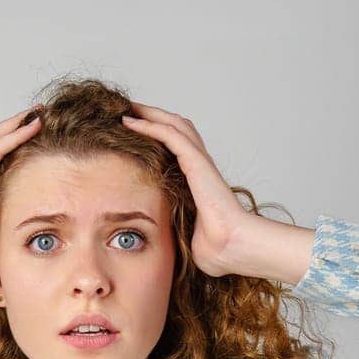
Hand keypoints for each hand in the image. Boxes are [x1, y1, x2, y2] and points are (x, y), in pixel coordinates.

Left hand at [119, 103, 260, 277]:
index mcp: (199, 182)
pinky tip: (130, 121)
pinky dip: (149, 124)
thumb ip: (175, 231)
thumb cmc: (216, 249)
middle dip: (153, 117)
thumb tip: (161, 242)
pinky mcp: (197, 162)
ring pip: (173, 125)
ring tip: (128, 108)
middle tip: (129, 110)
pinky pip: (170, 135)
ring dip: (149, 114)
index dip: (158, 137)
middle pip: (176, 129)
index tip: (134, 134)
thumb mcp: (187, 237)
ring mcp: (200, 162)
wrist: (231, 248)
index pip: (178, 149)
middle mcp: (200, 167)